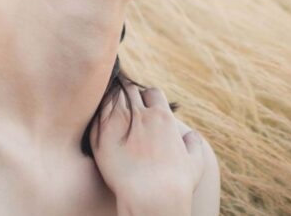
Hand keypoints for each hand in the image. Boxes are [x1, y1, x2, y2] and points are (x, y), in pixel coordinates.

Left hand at [91, 81, 204, 205]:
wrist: (153, 198)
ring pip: (111, 99)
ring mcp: (118, 124)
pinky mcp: (100, 137)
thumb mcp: (194, 161)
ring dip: (111, 103)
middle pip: (130, 91)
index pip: (153, 93)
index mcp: (162, 116)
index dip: (149, 99)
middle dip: (129, 96)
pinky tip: (99, 123)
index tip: (146, 108)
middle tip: (126, 109)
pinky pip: (96, 116)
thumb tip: (192, 135)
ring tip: (112, 114)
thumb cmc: (177, 184)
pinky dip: (98, 116)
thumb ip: (193, 144)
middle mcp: (140, 116)